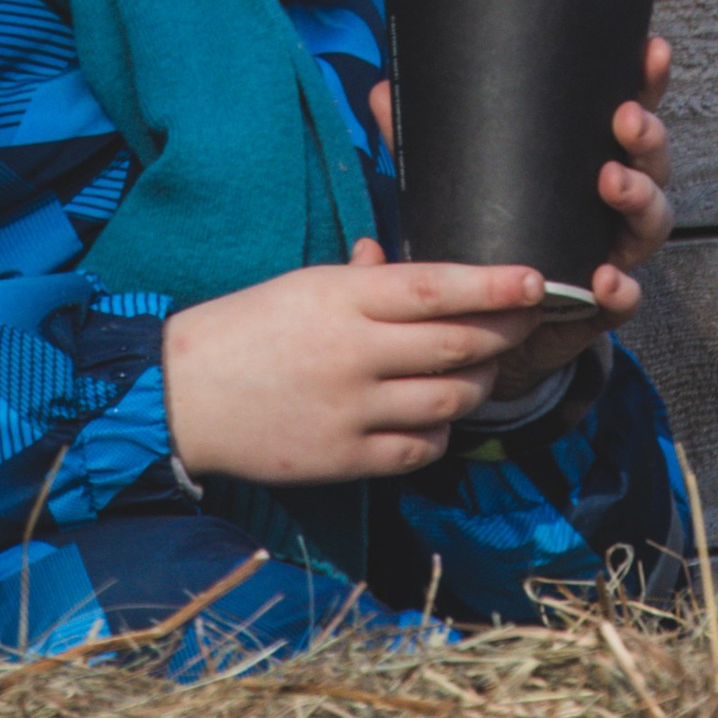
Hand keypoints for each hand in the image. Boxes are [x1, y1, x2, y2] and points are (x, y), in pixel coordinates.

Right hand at [161, 248, 546, 486]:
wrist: (182, 396)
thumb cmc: (244, 329)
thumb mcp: (300, 285)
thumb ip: (358, 276)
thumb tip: (394, 259)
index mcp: (340, 298)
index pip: (436, 288)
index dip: (493, 285)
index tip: (536, 281)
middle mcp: (353, 353)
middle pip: (456, 344)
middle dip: (504, 332)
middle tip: (527, 322)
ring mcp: (351, 409)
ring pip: (449, 399)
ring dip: (479, 383)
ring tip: (484, 368)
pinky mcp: (344, 458)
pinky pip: (420, 448)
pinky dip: (441, 432)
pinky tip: (439, 417)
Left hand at [368, 33, 674, 400]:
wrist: (485, 329)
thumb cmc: (480, 240)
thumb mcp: (453, 187)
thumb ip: (422, 143)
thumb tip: (381, 92)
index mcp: (584, 164)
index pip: (627, 115)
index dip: (646, 82)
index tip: (650, 50)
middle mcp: (611, 205)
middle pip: (651, 163)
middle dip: (646, 136)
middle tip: (624, 118)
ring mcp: (612, 253)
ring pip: (652, 222)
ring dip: (640, 198)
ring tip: (611, 182)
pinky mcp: (600, 307)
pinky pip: (626, 297)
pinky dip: (622, 288)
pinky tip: (604, 277)